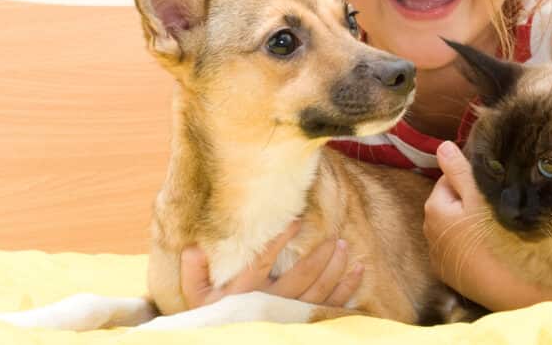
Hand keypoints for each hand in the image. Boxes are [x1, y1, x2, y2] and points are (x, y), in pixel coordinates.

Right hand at [180, 221, 363, 308]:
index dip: (279, 240)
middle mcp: (269, 305)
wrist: (225, 340)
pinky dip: (347, 290)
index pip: (262, 263)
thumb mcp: (195, 296)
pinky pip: (330, 308)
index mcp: (243, 293)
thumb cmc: (212, 315)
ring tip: (345, 247)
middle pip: (300, 279)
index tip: (296, 219)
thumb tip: (192, 247)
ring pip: (318, 292)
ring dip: (336, 269)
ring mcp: (288, 317)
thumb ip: (193, 271)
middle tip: (333, 237)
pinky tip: (358, 270)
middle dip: (320, 256)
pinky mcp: (304, 323)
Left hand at [423, 141, 544, 309]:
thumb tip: (442, 146)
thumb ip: (458, 170)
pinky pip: (457, 249)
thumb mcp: (478, 197)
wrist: (506, 285)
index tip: (488, 189)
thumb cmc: (493, 235)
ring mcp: (438, 255)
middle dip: (466, 203)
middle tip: (492, 209)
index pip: (448, 180)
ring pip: (453, 228)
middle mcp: (428, 231)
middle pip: (449, 205)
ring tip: (491, 230)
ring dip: (467, 225)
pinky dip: (467, 246)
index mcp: (434, 207)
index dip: (468, 181)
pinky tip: (485, 249)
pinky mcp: (449, 274)